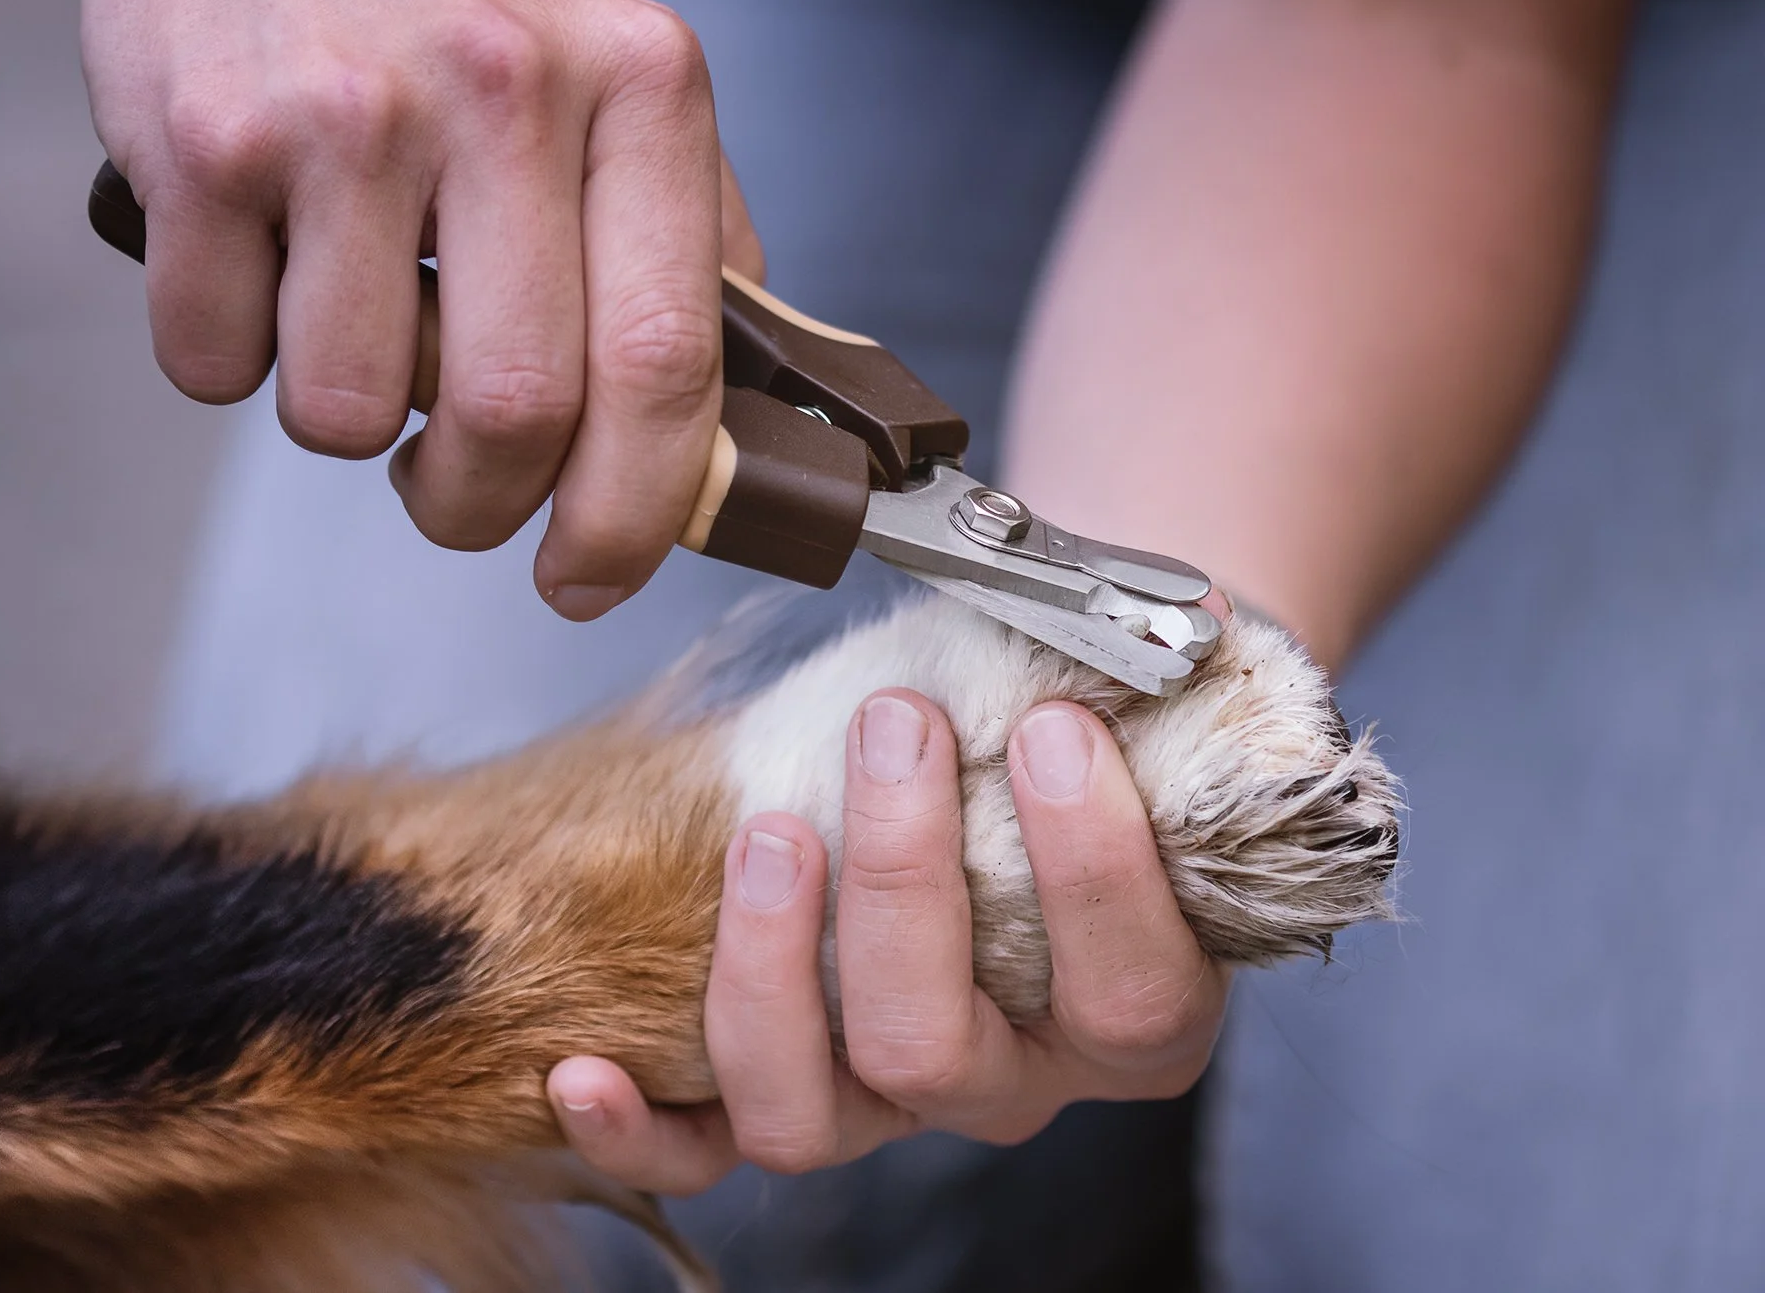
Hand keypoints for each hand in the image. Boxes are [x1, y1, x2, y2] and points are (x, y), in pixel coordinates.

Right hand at [70, 0, 764, 618]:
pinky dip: (230, 355)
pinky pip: (213, 363)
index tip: (593, 575)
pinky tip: (258, 260)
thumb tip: (712, 439)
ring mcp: (343, 114)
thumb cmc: (449, 1)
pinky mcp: (204, 142)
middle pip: (516, 417)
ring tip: (348, 316)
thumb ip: (679, 247)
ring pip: (347, 413)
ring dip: (343, 417)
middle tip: (453, 492)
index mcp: (636, 87)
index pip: (668, 362)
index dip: (636, 512)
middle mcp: (501, 89)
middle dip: (477, 504)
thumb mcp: (612, 80)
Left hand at [546, 689, 1229, 1192]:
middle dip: (903, 884)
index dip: (1093, 870)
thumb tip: (1198, 617)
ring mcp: (886, 1103)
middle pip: (939, 1052)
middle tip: (893, 729)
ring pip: (808, 1118)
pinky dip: (635, 1129)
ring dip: (767, 971)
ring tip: (766, 831)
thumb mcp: (1132, 710)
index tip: (1049, 730)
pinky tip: (576, 1067)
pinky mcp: (782, 1097)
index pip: (1130, 991)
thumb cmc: (1070, 730)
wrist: (1020, 766)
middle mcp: (1012, 1079)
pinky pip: (698, 1157)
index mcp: (1135, 1008)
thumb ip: (1151, 680)